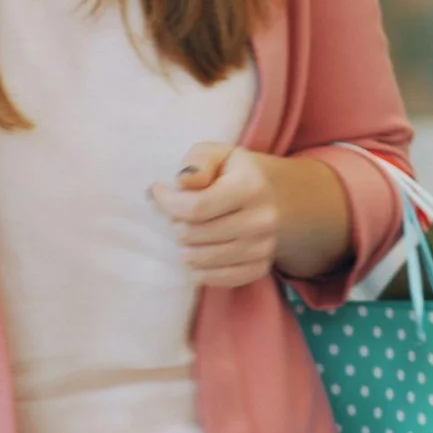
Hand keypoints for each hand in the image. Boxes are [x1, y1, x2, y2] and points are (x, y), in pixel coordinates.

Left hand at [150, 143, 282, 288]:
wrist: (275, 194)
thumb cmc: (235, 172)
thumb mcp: (216, 152)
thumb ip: (197, 162)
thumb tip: (183, 183)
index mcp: (250, 186)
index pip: (197, 207)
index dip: (168, 203)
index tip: (158, 192)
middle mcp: (262, 219)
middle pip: (196, 235)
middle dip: (176, 225)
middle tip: (176, 216)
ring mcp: (264, 246)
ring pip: (204, 260)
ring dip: (185, 249)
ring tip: (187, 233)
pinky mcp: (262, 266)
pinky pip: (221, 279)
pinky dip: (201, 271)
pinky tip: (198, 253)